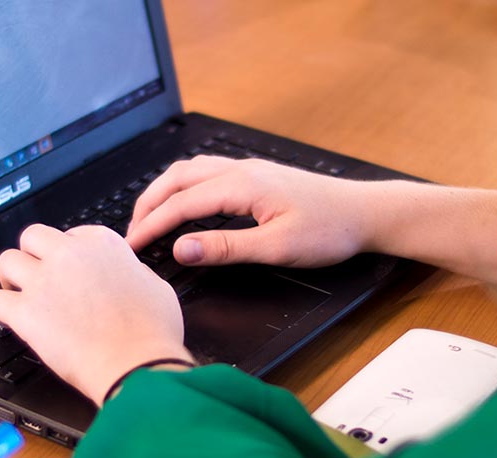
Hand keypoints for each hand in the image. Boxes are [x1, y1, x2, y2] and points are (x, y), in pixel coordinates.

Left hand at [0, 224, 192, 405]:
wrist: (137, 363)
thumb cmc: (152, 331)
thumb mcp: (156, 286)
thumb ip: (132, 271)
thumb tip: (125, 274)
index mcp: (102, 244)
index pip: (72, 234)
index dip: (67, 254)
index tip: (68, 270)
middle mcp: (69, 254)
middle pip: (33, 237)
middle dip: (32, 255)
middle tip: (37, 275)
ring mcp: (44, 281)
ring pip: (7, 261)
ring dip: (10, 278)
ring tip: (16, 294)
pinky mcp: (26, 312)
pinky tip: (5, 320)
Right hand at [126, 156, 372, 267]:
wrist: (365, 212)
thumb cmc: (329, 231)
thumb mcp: (276, 248)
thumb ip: (224, 248)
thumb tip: (180, 248)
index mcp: (241, 185)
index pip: (180, 204)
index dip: (151, 226)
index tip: (131, 247)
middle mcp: (241, 170)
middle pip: (177, 179)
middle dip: (149, 205)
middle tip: (131, 234)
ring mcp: (249, 169)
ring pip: (191, 172)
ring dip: (165, 193)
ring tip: (149, 218)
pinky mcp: (258, 176)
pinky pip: (207, 173)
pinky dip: (184, 188)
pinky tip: (185, 204)